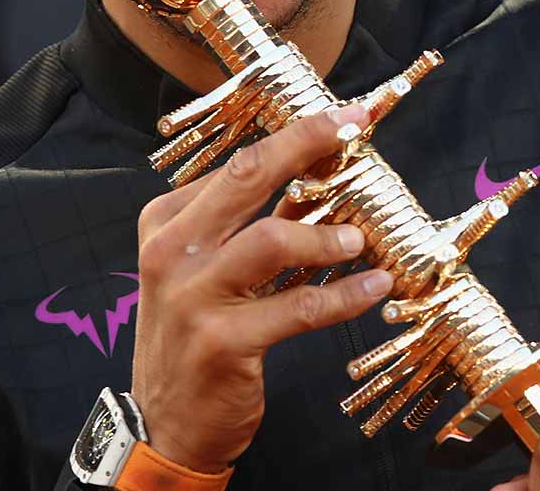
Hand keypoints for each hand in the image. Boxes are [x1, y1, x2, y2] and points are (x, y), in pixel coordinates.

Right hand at [129, 103, 392, 472]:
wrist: (166, 423)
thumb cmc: (196, 333)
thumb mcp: (212, 270)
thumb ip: (257, 224)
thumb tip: (320, 177)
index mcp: (167, 222)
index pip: (238, 163)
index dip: (297, 135)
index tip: (343, 117)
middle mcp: (171, 251)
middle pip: (247, 177)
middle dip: (307, 144)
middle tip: (355, 129)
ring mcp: (191, 296)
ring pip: (272, 240)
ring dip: (326, 236)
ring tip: (358, 242)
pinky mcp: (221, 342)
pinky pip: (298, 307)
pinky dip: (344, 295)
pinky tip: (374, 287)